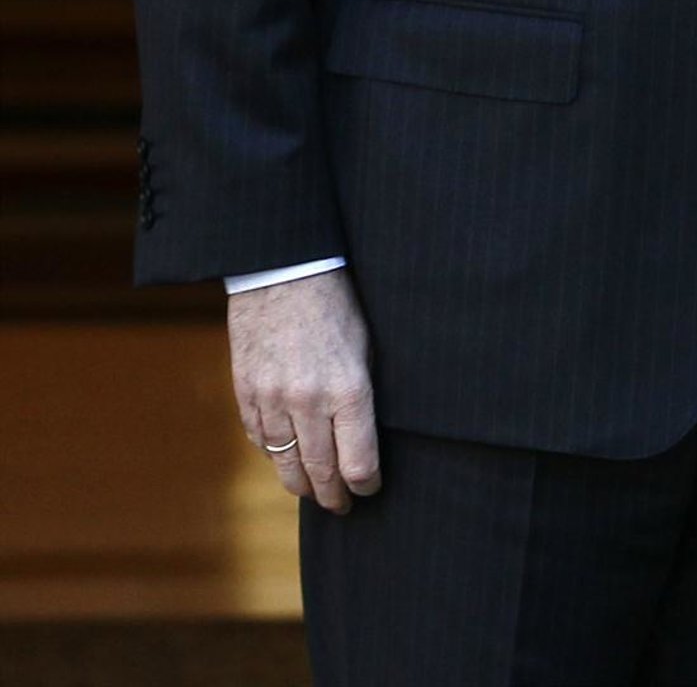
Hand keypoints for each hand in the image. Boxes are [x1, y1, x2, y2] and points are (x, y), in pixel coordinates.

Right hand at [229, 268, 381, 515]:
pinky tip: (286, 456)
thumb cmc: (337, 303)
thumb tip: (366, 435)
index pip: (358, 462)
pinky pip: (260, 440)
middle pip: (321, 472)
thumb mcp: (366, 344)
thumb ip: (362, 392)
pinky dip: (275, 453)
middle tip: (342, 506)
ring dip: (302, 484)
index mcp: (347, 389)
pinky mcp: (246, 394)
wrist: (283, 271)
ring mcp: (272, 401)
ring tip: (315, 492)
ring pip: (286, 463)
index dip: (366, 483)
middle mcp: (308, 402)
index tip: (370, 488)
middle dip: (334, 495)